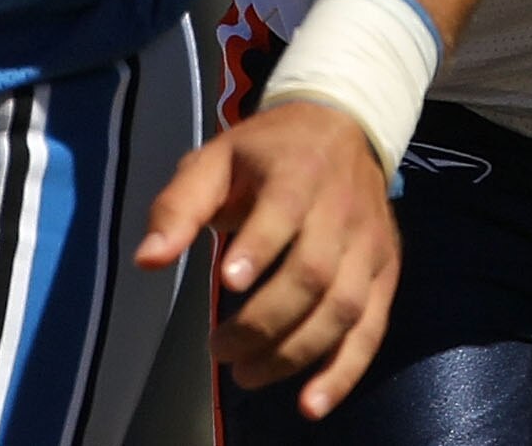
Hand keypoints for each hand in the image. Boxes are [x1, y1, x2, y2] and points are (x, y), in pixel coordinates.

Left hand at [135, 98, 400, 417]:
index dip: (259, 248)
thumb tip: (147, 261)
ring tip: (246, 374)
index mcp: (297, 171)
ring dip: (294, 352)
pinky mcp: (384, 272)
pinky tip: (310, 404)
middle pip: (312, 274)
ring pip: (342, 308)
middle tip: (218, 347)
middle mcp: (342, 208)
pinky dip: (344, 372)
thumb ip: (180, 207)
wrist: (342, 127)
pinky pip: (370, 328)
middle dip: (263, 320)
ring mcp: (368, 243)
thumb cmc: (266, 153)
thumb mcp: (215, 160)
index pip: (284, 211)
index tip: (226, 281)